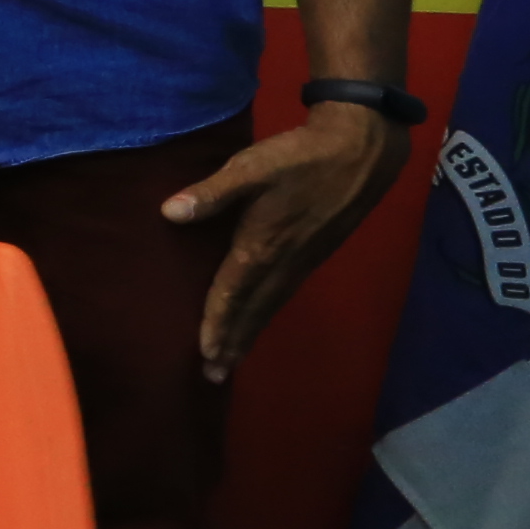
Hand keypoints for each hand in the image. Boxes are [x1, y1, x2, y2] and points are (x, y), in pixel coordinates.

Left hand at [165, 100, 405, 380]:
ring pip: (271, 306)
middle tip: (214, 375)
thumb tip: (169, 213)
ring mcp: (303, 261)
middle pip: (253, 311)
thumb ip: (211, 193)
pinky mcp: (315, 253)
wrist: (360, 153)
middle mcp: (284, 262)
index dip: (216, 324)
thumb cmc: (300, 157)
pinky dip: (268, 314)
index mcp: (263, 245)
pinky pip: (285, 295)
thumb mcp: (250, 168)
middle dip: (233, 343)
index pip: (232, 294)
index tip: (203, 354)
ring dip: (250, 334)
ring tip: (232, 360)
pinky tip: (261, 318)